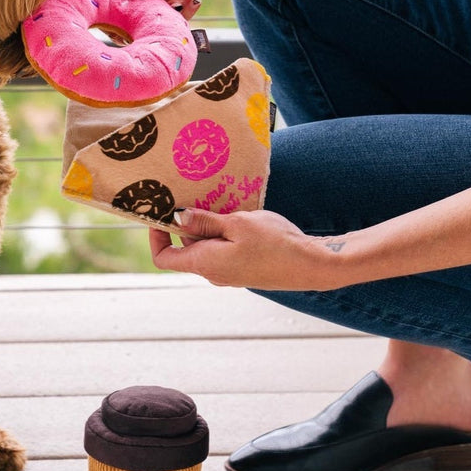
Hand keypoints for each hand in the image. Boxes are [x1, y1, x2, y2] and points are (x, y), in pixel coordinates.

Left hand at [149, 208, 345, 290]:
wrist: (314, 265)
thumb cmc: (275, 242)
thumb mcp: (236, 223)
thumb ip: (204, 221)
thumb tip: (177, 218)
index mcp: (205, 264)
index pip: (163, 257)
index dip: (156, 236)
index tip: (161, 214)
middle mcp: (213, 273)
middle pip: (185, 249)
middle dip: (186, 224)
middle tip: (192, 196)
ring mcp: (229, 273)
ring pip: (206, 247)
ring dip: (207, 226)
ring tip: (219, 203)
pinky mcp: (244, 270)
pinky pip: (223, 250)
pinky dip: (223, 233)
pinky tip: (237, 215)